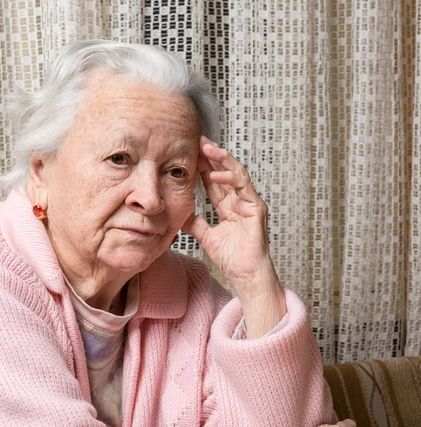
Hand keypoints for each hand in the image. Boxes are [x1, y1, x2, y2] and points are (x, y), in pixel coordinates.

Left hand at [183, 136, 273, 294]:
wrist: (245, 275)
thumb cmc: (233, 259)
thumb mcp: (206, 236)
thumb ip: (195, 223)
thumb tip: (179, 214)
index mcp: (228, 207)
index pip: (213, 181)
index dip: (202, 167)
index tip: (188, 154)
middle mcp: (240, 202)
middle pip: (224, 172)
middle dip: (211, 155)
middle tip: (197, 140)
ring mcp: (249, 203)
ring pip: (236, 173)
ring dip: (221, 159)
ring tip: (206, 147)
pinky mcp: (256, 208)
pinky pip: (244, 186)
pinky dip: (229, 178)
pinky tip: (215, 173)